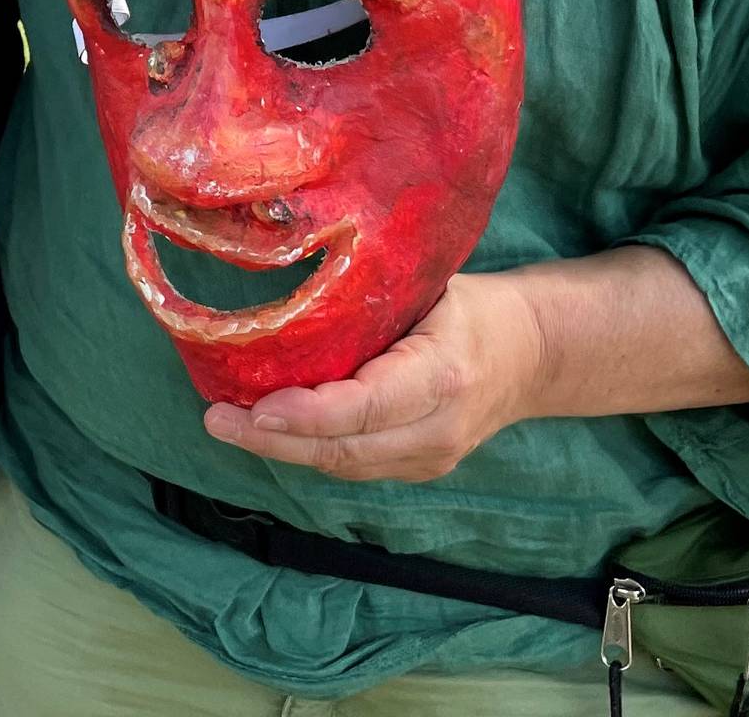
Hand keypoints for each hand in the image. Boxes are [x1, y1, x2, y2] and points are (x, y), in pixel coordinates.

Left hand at [203, 272, 548, 482]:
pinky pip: (353, 465)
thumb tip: (287, 278)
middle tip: (215, 419)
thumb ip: (370, 299)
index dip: (305, 414)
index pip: (365, 407)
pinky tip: (266, 428)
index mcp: (444, 374)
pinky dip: (306, 449)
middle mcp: (440, 427)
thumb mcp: (429, 287)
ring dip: (280, 449)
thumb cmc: (469, 307)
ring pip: (344, 466)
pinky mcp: (419, 469)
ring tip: (226, 423)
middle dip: (272, 439)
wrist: (533, 354)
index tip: (252, 407)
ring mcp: (432, 458)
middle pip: (344, 449)